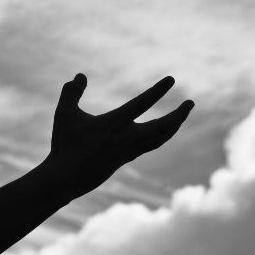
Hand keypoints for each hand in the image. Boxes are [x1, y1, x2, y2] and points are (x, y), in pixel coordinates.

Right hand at [40, 73, 193, 202]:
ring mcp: (128, 151)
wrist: (66, 179)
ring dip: (173, 126)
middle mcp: (126, 138)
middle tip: (191, 103)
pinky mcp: (126, 159)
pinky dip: (161, 137)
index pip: (141, 103)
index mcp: (114, 124)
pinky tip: (163, 132)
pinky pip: (151, 146)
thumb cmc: (64, 144)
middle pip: (162, 127)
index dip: (157, 91)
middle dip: (179, 115)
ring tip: (181, 116)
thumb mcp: (63, 114)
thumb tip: (80, 75)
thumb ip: (71, 92)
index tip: (171, 79)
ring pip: (160, 139)